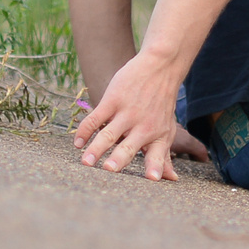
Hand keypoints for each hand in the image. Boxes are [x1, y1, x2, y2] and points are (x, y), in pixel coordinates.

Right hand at [74, 51, 188, 179]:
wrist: (160, 68)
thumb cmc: (161, 105)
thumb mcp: (166, 130)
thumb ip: (163, 156)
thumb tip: (171, 180)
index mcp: (158, 137)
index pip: (157, 156)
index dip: (155, 167)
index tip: (152, 178)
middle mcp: (143, 127)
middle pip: (129, 147)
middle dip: (119, 159)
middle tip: (108, 170)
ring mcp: (127, 112)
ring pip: (108, 134)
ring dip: (96, 148)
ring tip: (86, 162)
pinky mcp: (113, 100)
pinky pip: (95, 118)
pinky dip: (84, 130)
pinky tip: (77, 143)